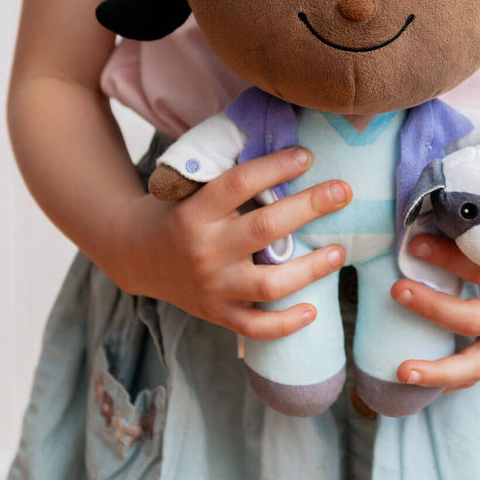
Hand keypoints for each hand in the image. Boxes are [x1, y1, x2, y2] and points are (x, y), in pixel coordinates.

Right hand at [102, 147, 350, 339]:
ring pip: (270, 283)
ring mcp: (213, 286)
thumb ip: (231, 179)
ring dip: (311, 268)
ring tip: (339, 251)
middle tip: (344, 191)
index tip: (307, 155)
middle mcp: (205, 250)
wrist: (136, 255)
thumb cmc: (177, 212)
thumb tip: (290, 152)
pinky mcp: (218, 313)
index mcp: (195, 212)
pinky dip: (285, 324)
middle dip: (310, 206)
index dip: (276, 166)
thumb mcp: (191, 188)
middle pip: (266, 227)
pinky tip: (313, 311)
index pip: (240, 183)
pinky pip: (256, 326)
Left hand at [390, 183, 479, 390]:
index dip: (448, 259)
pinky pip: (476, 371)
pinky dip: (448, 379)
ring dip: (437, 369)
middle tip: (397, 288)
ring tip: (402, 369)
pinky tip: (414, 377)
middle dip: (433, 306)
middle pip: (474, 319)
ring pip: (475, 363)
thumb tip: (479, 162)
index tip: (414, 243)